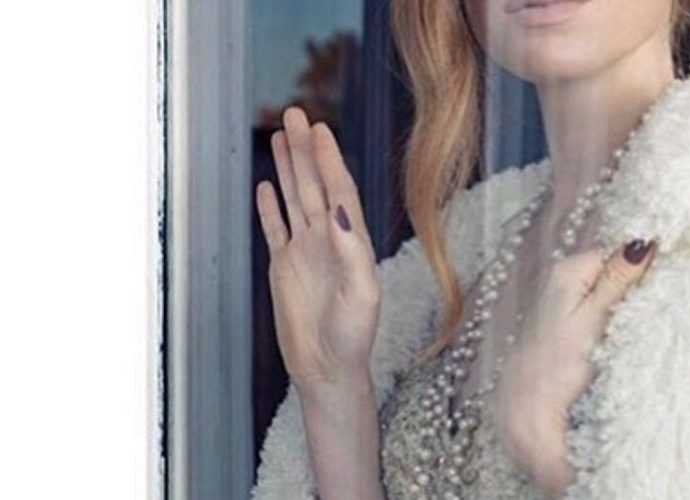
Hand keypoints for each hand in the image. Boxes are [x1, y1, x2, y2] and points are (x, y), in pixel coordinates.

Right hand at [255, 107, 380, 390]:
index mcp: (352, 242)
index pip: (339, 191)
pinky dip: (270, 206)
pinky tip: (266, 184)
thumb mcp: (361, 293)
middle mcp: (329, 241)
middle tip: (294, 114)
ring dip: (288, 168)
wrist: (328, 369)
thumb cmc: (354, 336)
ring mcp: (306, 252)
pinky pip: (276, 229)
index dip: (329, 160)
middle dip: (305, 150)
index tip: (318, 130)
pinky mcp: (286, 268)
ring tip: (279, 136)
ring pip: (295, 200)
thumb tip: (340, 210)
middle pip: (315, 185)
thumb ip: (352, 251)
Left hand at [493, 239, 657, 496]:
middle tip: (650, 306)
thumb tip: (643, 242)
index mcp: (568, 269)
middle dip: (634, 284)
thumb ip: (617, 280)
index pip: (616, 252)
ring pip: (607, 289)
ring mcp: (563, 298)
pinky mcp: (566, 320)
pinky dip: (612, 315)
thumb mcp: (594, 317)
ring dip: (624, 302)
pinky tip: (618, 332)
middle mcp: (562, 277)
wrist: (528, 403)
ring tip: (634, 322)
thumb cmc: (559, 362)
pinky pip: (598, 306)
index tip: (661, 284)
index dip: (641, 265)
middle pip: (611, 268)